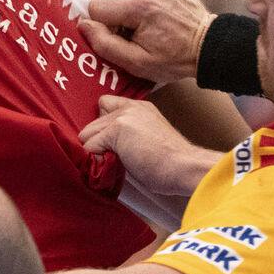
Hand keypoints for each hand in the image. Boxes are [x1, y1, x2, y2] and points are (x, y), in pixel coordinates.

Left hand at [79, 96, 209, 199]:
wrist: (186, 167)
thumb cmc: (172, 164)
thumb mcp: (149, 140)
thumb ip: (128, 137)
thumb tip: (104, 150)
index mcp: (140, 108)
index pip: (106, 106)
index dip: (102, 125)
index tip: (107, 142)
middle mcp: (129, 108)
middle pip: (92, 123)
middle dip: (96, 142)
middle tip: (110, 158)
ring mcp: (122, 117)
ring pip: (87, 134)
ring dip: (94, 150)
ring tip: (112, 163)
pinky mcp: (116, 130)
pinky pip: (90, 146)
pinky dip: (95, 159)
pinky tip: (112, 166)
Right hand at [81, 0, 214, 85]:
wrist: (208, 44)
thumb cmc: (173, 58)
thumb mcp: (137, 62)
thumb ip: (105, 44)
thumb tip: (84, 25)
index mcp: (138, 7)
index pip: (96, 6)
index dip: (101, 25)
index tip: (117, 36)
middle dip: (105, 8)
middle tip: (122, 27)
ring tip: (134, 19)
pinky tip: (147, 10)